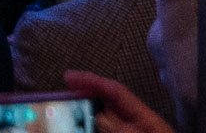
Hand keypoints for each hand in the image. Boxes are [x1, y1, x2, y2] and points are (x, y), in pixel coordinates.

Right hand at [62, 71, 179, 132]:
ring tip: (62, 123)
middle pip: (105, 110)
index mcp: (146, 122)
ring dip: (83, 125)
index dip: (93, 82)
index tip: (68, 78)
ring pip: (102, 127)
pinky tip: (76, 130)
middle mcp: (136, 129)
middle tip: (59, 103)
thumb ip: (124, 131)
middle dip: (82, 104)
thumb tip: (100, 117)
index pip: (117, 94)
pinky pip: (103, 132)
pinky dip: (90, 130)